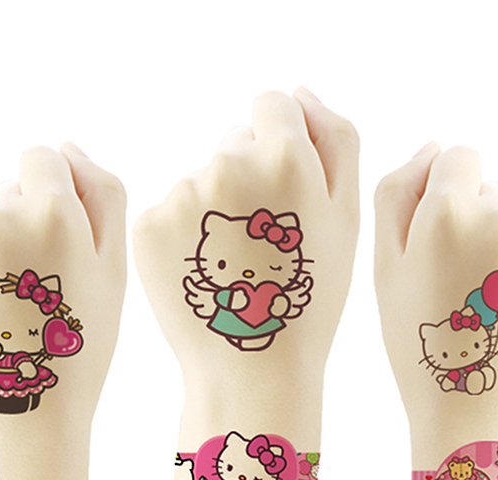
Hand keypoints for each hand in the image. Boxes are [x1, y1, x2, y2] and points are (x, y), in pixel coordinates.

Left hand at [0, 144, 125, 425]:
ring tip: (11, 319)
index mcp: (52, 213)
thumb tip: (69, 147)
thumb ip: (105, 197)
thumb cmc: (80, 347)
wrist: (23, 416)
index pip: (40, 160)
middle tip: (39, 294)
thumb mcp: (116, 272)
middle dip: (22, 231)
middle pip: (4, 197)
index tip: (59, 241)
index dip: (54, 197)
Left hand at [134, 89, 358, 383]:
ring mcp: (183, 194)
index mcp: (284, 157)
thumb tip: (302, 93)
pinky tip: (203, 273)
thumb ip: (337, 141)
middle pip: (234, 144)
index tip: (283, 193)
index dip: (281, 147)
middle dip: (249, 181)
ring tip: (234, 267)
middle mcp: (228, 164)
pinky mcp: (149, 225)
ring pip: (201, 181)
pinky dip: (182, 235)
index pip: (273, 107)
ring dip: (215, 211)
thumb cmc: (310, 298)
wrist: (252, 367)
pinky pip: (170, 212)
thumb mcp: (348, 219)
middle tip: (262, 245)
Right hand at [375, 146, 497, 460]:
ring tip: (491, 318)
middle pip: (496, 197)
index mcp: (448, 214)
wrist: (478, 420)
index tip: (441, 240)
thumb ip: (397, 197)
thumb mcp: (383, 272)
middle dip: (478, 229)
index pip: (459, 159)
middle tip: (460, 291)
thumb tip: (432, 148)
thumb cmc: (421, 348)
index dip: (446, 197)